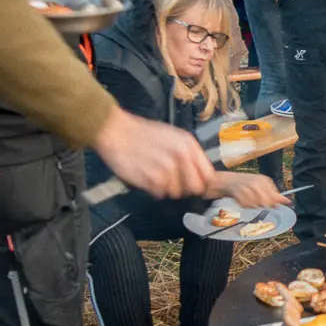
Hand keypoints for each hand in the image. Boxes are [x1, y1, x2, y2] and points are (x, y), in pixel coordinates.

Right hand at [93, 110, 214, 199]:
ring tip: (155, 173)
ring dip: (166, 187)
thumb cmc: (143, 134)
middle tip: (173, 181)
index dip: (202, 182)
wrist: (117, 131)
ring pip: (176, 193)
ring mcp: (167, 169)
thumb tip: (202, 175)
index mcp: (189, 145)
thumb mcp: (173, 137)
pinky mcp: (152, 179)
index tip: (194, 183)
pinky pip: (159, 193)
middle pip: (195, 188)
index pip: (208, 175)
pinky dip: (153, 188)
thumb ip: (190, 155)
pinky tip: (146, 175)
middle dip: (185, 188)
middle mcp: (181, 157)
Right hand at [212, 170, 285, 208]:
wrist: (228, 181)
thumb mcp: (260, 184)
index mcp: (263, 180)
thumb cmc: (246, 183)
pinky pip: (247, 206)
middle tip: (261, 202)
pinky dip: (246, 205)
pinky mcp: (239, 194)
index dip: (280, 199)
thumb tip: (284, 201)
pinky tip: (244, 200)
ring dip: (255, 205)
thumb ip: (271, 192)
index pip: (274, 192)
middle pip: (267, 202)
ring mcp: (247, 189)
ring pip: (257, 205)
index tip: (288, 203)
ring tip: (250, 199)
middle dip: (266, 204)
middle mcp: (256, 184)